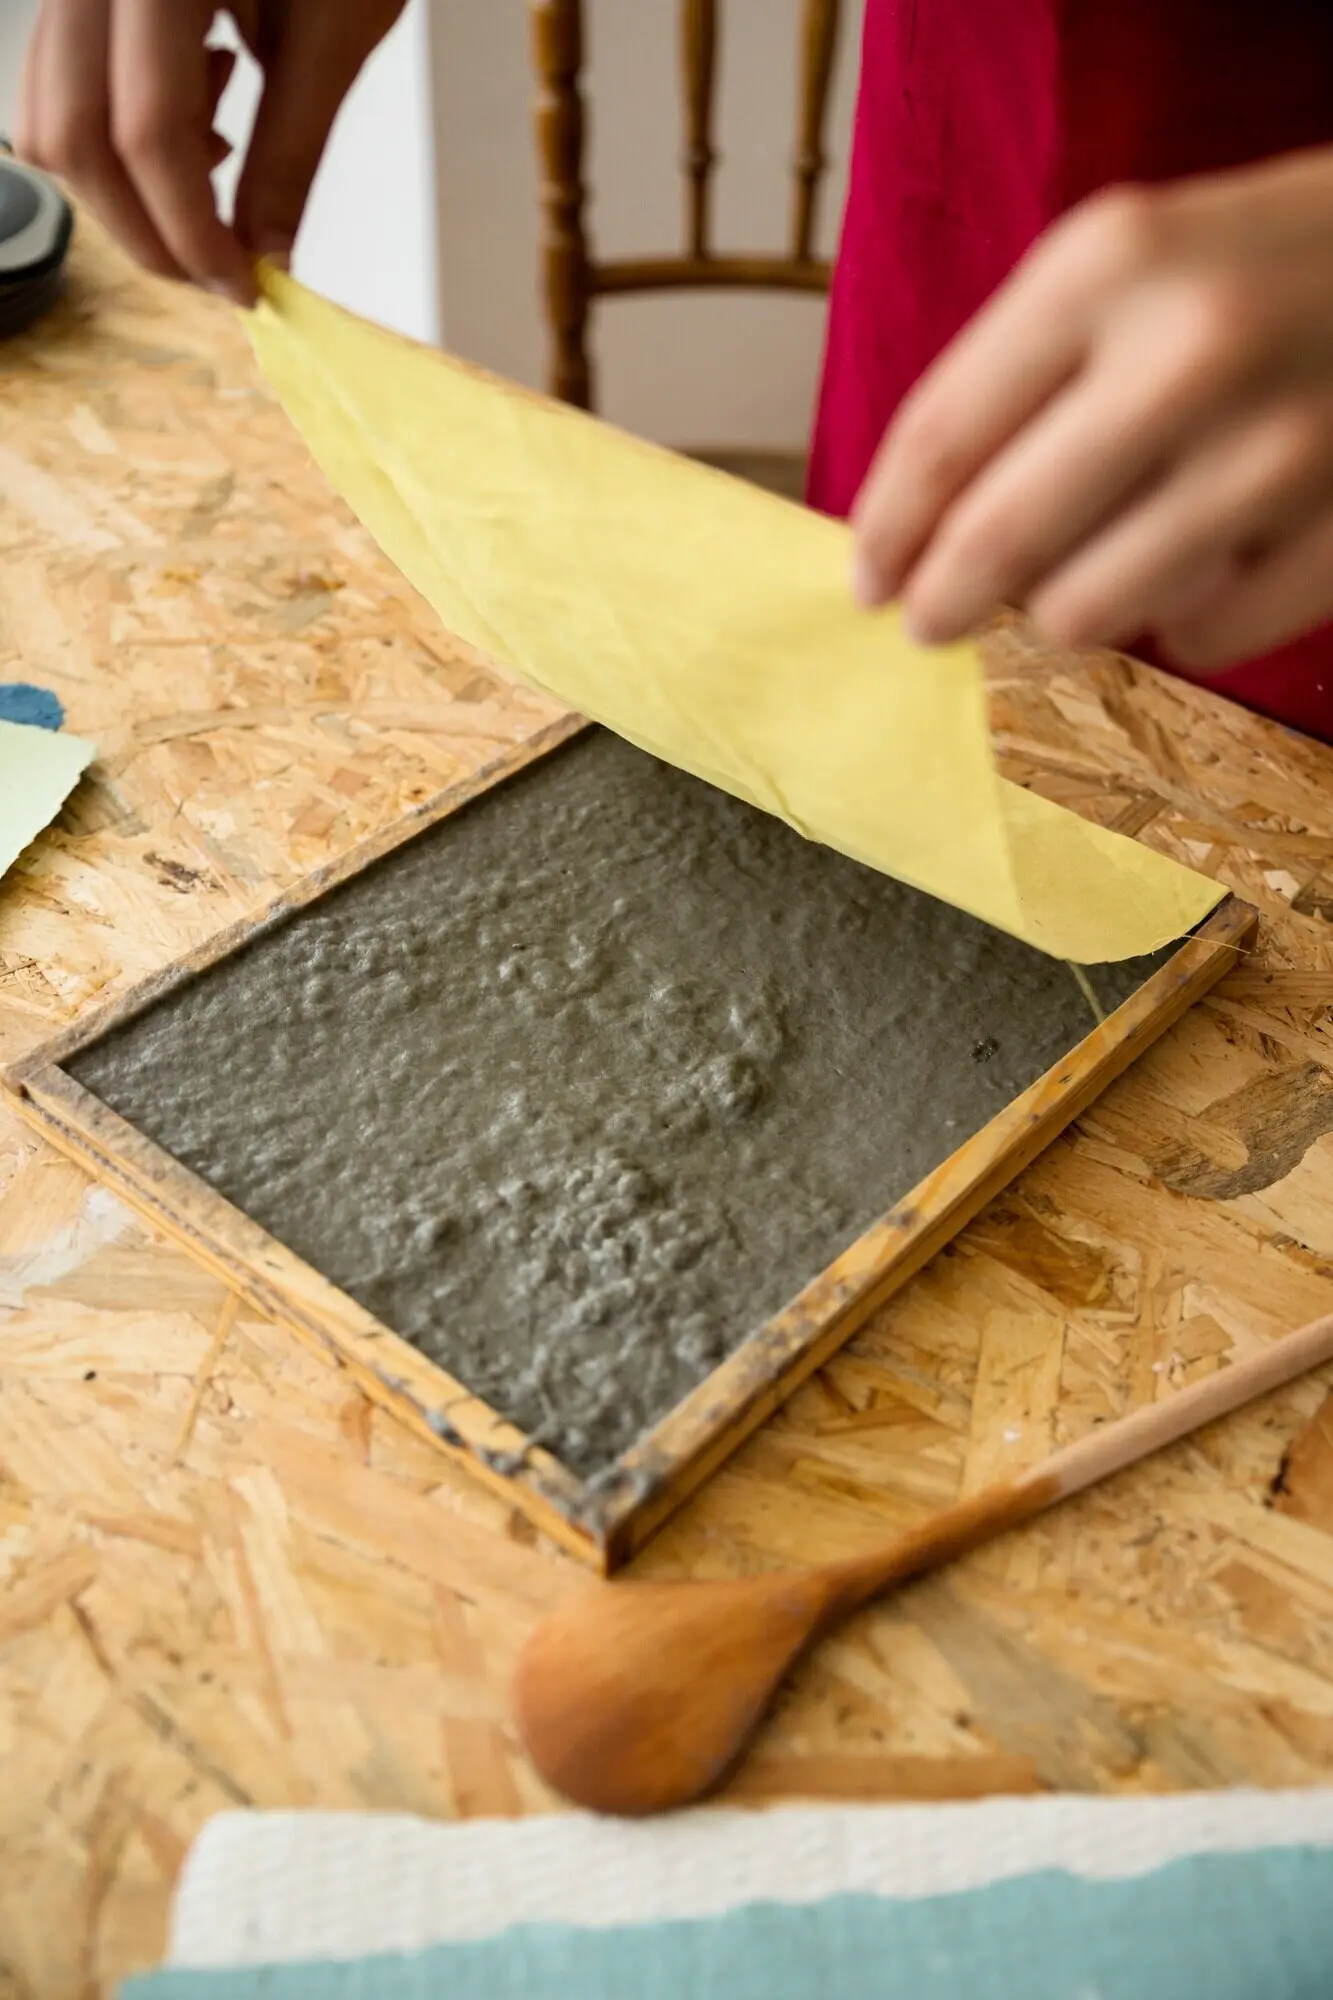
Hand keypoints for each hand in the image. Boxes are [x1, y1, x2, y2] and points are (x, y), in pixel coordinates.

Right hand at [14, 0, 406, 306]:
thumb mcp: (333, 32)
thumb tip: (266, 256)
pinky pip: (60, 86)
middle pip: (77, 136)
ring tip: (218, 168)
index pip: (147, 133)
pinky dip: (116, 138)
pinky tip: (197, 111)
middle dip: (149, 230)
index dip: (192, 232)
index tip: (242, 291)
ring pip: (51, 120)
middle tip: (220, 269)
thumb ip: (293, 152)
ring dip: (127, 191)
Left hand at [852, 147, 1332, 673]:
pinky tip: (1196, 566)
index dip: (887, 529)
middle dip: (944, 601)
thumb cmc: (1255, 265)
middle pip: (1001, 543)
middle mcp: (1194, 352)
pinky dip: (1178, 620)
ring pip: (1087, 611)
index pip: (945, 436)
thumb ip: (1020, 377)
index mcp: (1113, 264)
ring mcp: (1282, 449)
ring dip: (1062, 610)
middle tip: (930, 622)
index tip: (867, 580)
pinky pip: (1199, 638)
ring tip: (1078, 576)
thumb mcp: (1127, 264)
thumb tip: (913, 534)